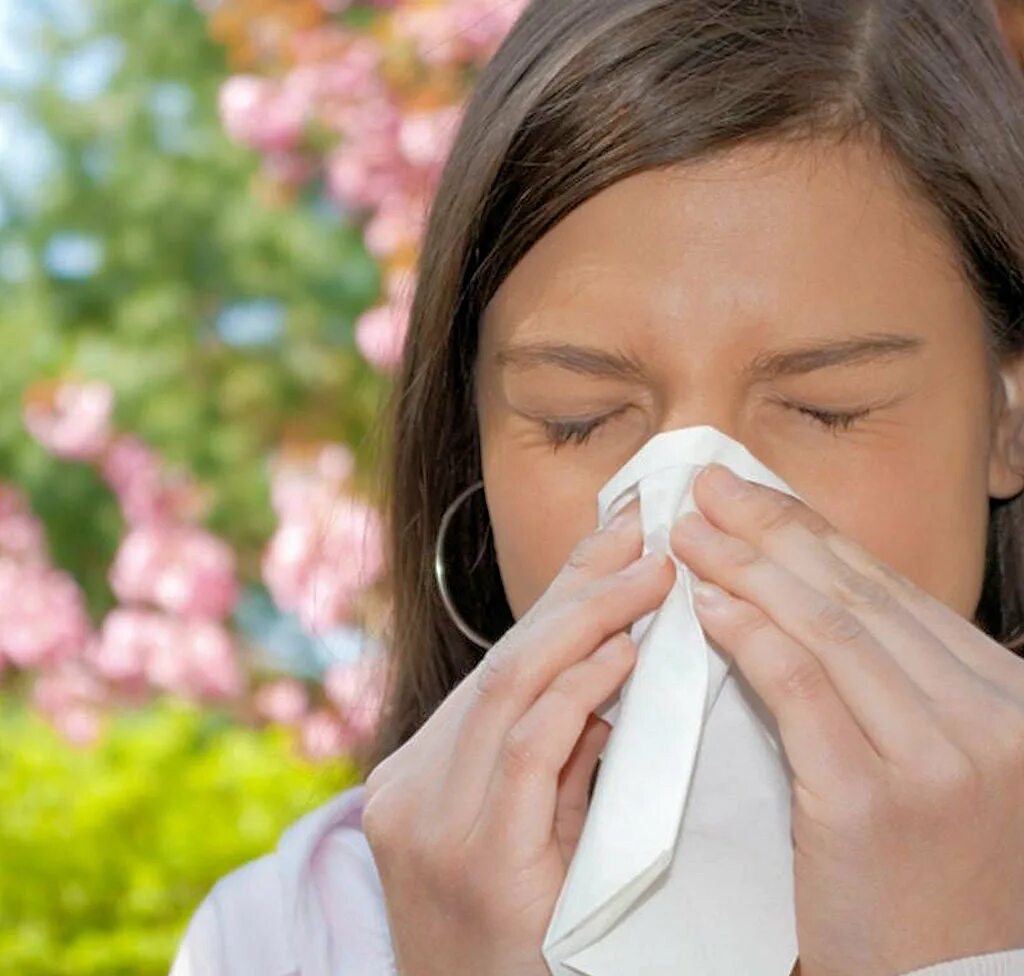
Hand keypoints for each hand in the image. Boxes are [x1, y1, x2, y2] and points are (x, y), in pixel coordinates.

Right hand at [362, 499, 674, 975]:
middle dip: (577, 589)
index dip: (557, 593)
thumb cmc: (520, 945)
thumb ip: (555, 755)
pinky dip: (578, 692)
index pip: (499, 665)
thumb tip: (612, 667)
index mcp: (417, 775)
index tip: (612, 536)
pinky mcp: (478, 861)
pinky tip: (623, 654)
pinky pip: (530, 750)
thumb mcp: (525, 834)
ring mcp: (432, 824)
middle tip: (641, 532)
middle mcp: (409, 788)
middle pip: (503, 662)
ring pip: (510, 688)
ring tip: (649, 576)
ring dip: (586, 623)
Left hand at [670, 462, 1023, 975]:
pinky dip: (749, 636)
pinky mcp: (874, 802)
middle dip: (774, 531)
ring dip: (748, 568)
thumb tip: (805, 593)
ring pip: (830, 629)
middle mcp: (992, 720)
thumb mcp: (941, 765)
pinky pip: (800, 689)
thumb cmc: (930, 881)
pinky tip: (707, 604)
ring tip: (692, 533)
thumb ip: (898, 685)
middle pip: (860, 597)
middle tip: (709, 489)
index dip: (815, 535)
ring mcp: (939, 760)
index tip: (754, 498)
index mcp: (1009, 701)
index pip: (893, 594)